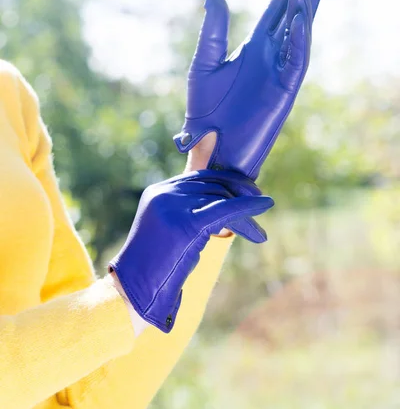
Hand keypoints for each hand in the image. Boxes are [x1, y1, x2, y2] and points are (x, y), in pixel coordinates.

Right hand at [108, 170, 272, 331]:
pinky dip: (248, 206)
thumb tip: (222, 214)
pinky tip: (265, 204)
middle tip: (261, 207)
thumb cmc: (154, 268)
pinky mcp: (186, 224)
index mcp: (159, 191)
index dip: (227, 182)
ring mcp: (174, 206)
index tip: (248, 191)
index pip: (201, 178)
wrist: (133, 291)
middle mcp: (165, 193)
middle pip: (214, 186)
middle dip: (240, 197)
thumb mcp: (169, 232)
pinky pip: (225, 209)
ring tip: (260, 234)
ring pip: (222, 199)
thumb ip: (188, 213)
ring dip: (246, 214)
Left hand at [174, 0, 327, 179]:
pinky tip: (300, 15)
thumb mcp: (205, 65)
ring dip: (306, 7)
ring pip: (300, 32)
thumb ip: (213, 31)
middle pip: (295, 15)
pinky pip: (297, 59)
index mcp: (253, 47)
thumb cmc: (205, 111)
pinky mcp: (284, 89)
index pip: (276, 9)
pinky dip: (300, 37)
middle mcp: (271, 55)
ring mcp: (280, 71)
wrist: (211, 145)